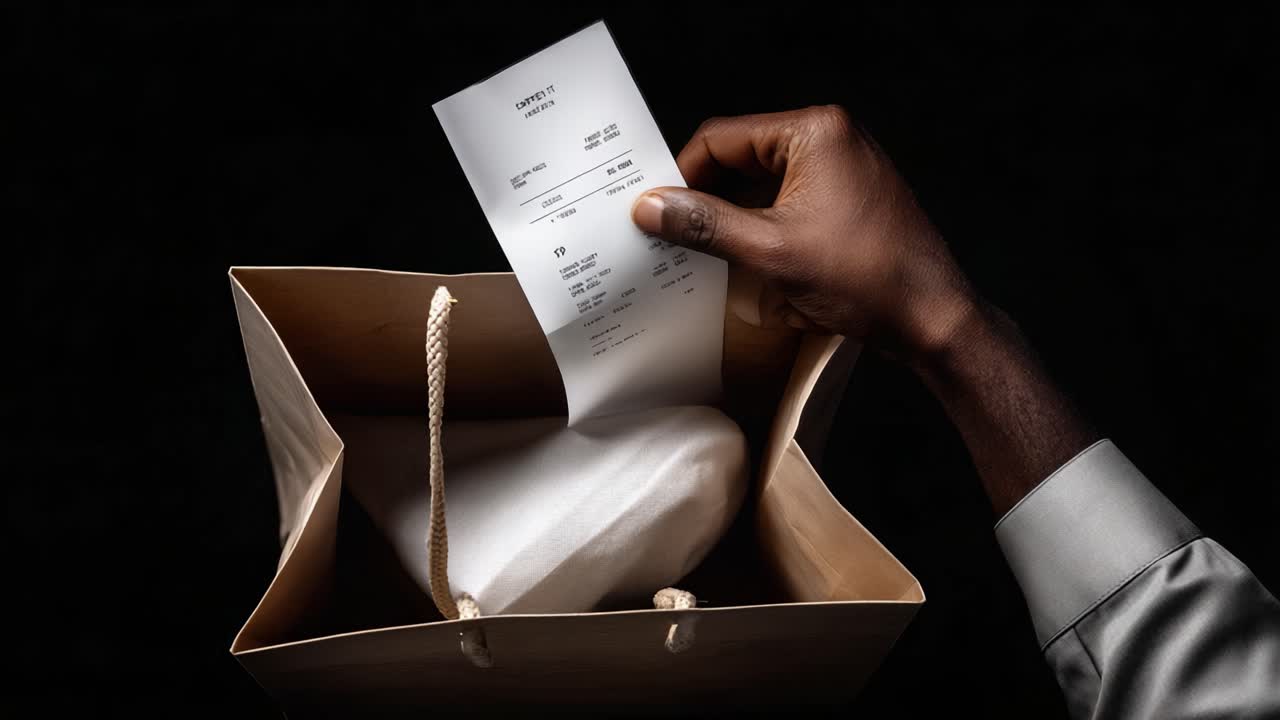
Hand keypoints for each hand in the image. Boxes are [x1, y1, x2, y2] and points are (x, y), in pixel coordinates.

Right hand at [632, 106, 975, 363]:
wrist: (933, 318)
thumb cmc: (870, 278)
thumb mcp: (770, 252)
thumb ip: (705, 225)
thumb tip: (653, 207)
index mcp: (814, 132)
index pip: (722, 139)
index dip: (683, 175)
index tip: (657, 210)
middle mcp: (831, 140)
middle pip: (741, 163)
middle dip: (714, 206)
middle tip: (680, 240)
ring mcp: (843, 172)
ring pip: (764, 191)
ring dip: (741, 228)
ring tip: (723, 265)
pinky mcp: (848, 203)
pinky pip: (790, 209)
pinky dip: (769, 239)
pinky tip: (762, 277)